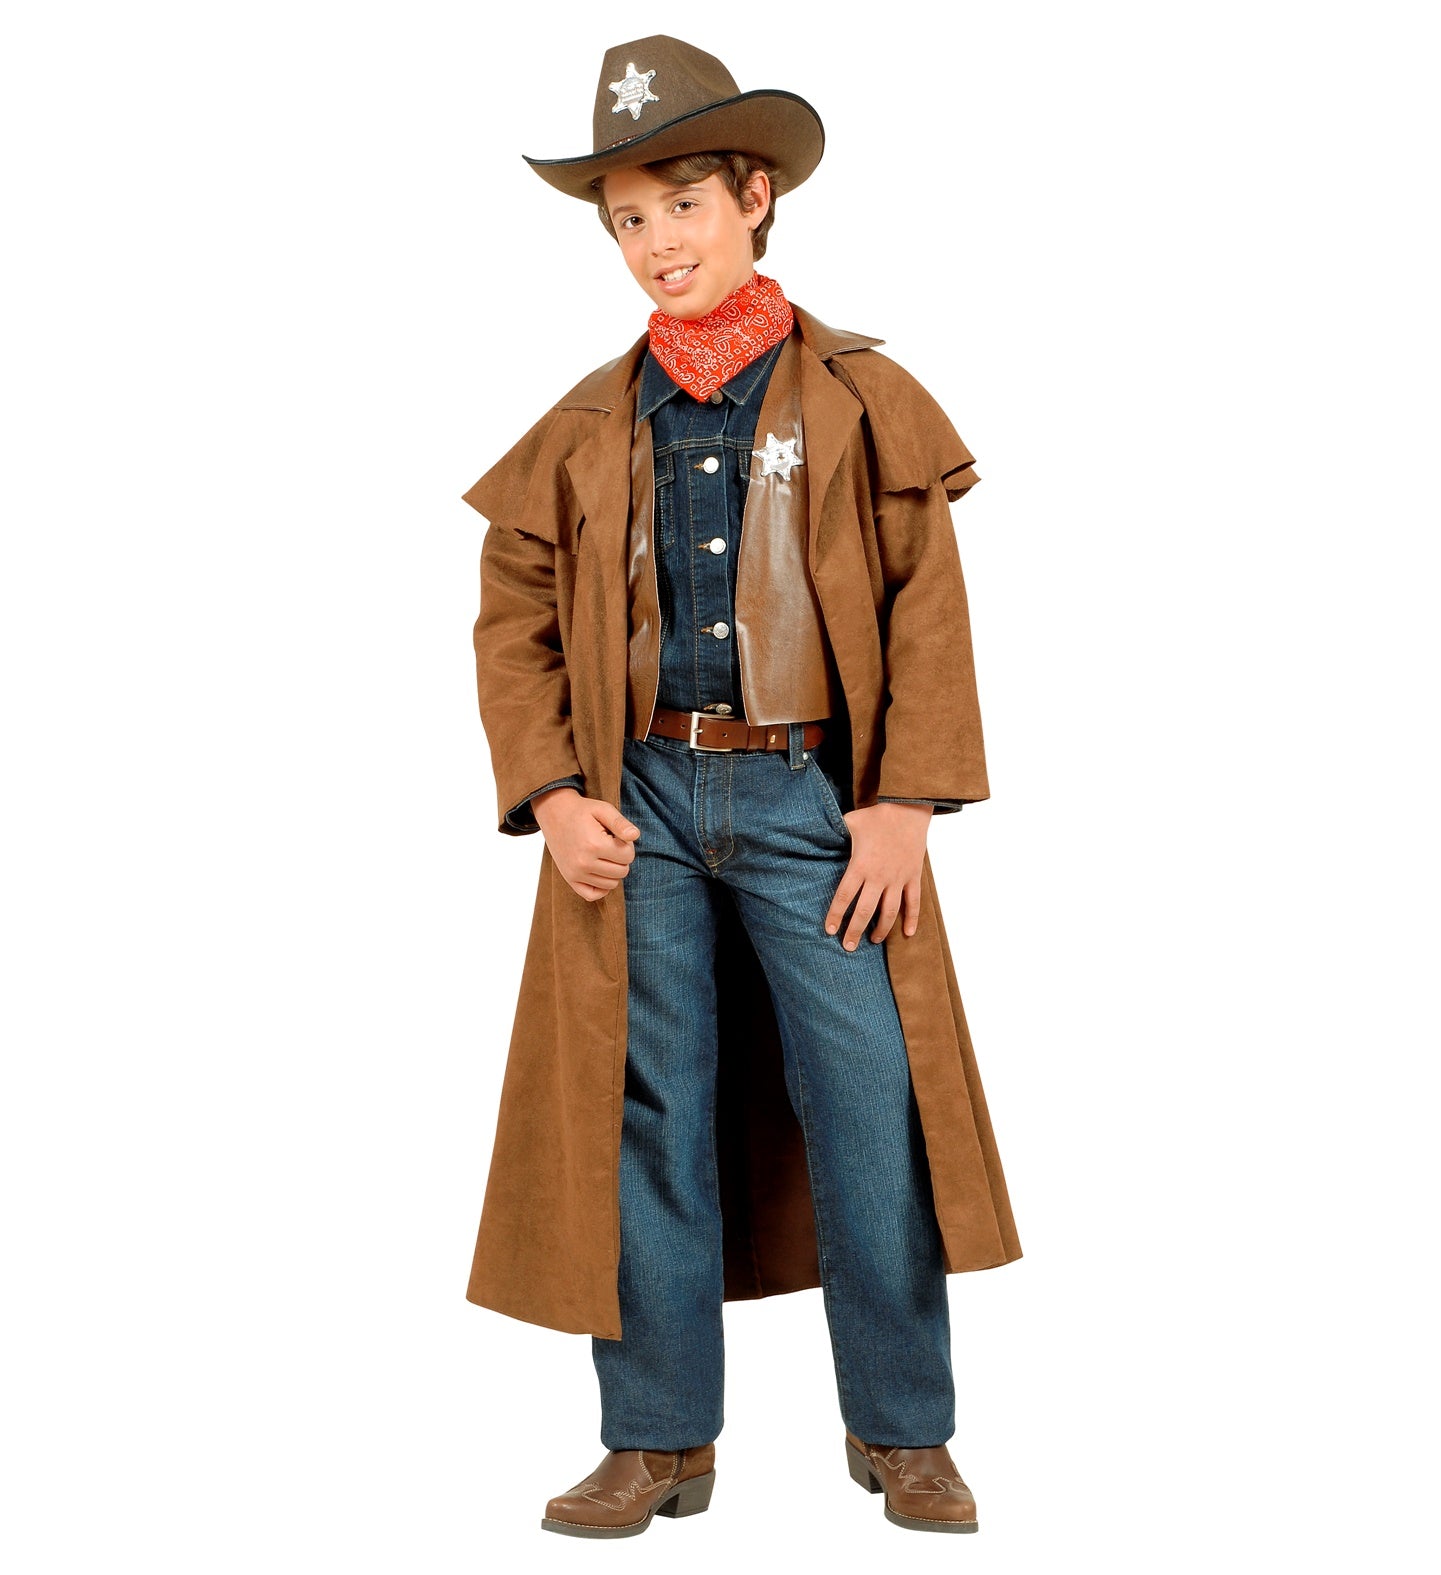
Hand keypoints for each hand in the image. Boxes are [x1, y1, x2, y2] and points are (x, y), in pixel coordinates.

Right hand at [532, 787, 639, 902]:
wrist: (554, 813)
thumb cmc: (582, 811)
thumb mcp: (603, 809)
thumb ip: (620, 823)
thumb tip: (635, 835)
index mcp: (594, 844)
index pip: (628, 856)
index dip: (627, 845)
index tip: (616, 836)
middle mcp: (584, 862)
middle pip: (622, 871)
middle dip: (621, 858)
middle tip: (610, 844)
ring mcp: (575, 873)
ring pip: (611, 884)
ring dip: (613, 871)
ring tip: (603, 854)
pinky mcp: (569, 879)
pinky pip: (592, 895)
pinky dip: (601, 888)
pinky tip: (600, 872)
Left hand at [823, 801, 931, 948]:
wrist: (908, 808)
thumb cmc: (877, 815)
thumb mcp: (849, 822)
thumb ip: (834, 833)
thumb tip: (814, 832)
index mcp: (860, 866)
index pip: (844, 897)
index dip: (835, 915)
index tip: (829, 930)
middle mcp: (879, 876)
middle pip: (864, 911)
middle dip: (854, 931)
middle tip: (848, 946)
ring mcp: (898, 878)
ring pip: (889, 912)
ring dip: (881, 930)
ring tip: (873, 941)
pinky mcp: (913, 876)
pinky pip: (914, 903)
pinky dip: (912, 919)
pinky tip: (908, 934)